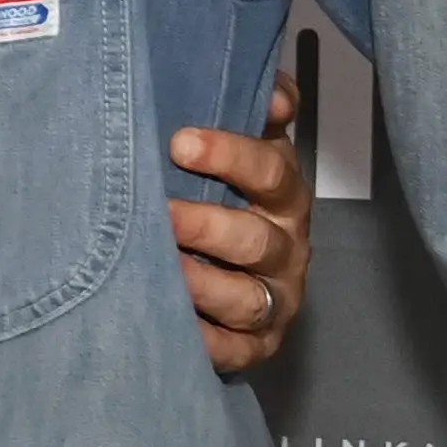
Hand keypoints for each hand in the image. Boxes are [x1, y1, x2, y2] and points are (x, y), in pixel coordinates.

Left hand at [170, 78, 309, 374]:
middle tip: (161, 213)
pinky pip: (231, 349)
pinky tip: (170, 324)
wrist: (226, 267)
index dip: (230, 156)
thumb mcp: (245, 148)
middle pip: (255, 238)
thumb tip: (276, 96)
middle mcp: (285, 249)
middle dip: (207, 225)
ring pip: (244, 298)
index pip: (271, 171)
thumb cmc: (226, 195)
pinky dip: (203, 341)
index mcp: (282, 196)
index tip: (180, 143)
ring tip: (162, 268)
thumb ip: (260, 113)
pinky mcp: (254, 346)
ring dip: (202, 284)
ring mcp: (272, 301)